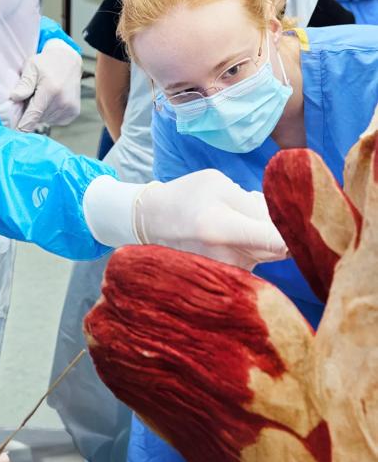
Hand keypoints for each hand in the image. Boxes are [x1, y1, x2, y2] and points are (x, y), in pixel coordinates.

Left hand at [10, 39, 81, 131]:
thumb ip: (24, 83)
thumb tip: (14, 97)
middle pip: (37, 119)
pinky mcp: (73, 112)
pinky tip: (51, 101)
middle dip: (30, 112)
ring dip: (40, 113)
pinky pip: (55, 120)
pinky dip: (50, 114)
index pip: (32, 117)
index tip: (14, 132)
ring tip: (43, 96)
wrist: (68, 61)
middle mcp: (62, 102)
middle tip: (31, 97)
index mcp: (50, 91)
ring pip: (46, 120)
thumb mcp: (31, 67)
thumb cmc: (47, 64)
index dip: (21, 127)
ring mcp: (69, 108)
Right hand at [136, 171, 287, 269]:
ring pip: (270, 253)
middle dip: (282, 228)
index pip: (276, 241)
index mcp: (222, 228)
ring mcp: (229, 271)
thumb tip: (286, 220)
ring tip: (237, 219)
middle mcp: (228, 257)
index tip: (307, 221)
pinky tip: (231, 232)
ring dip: (266, 235)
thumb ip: (254, 203)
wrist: (154, 222)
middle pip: (280, 248)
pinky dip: (254, 245)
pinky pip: (257, 259)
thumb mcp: (218, 184)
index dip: (298, 232)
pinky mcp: (230, 277)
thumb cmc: (187, 196)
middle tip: (264, 209)